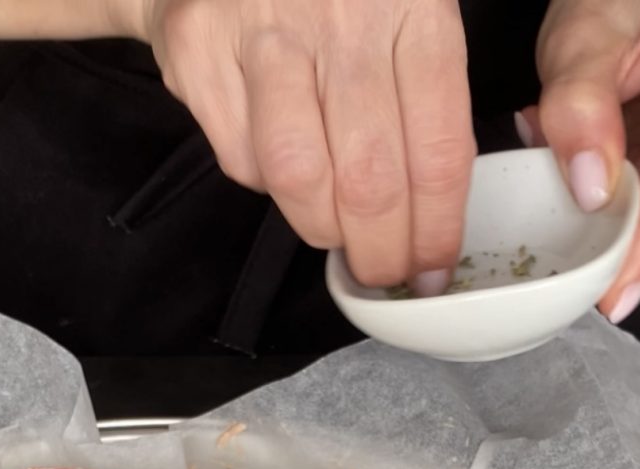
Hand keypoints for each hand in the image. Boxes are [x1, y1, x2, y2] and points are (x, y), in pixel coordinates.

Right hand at [140, 0, 475, 291]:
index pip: (438, 151)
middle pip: (369, 180)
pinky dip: (267, 186)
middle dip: (379, 251)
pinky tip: (283, 165)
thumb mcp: (403, 17)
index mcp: (412, 8)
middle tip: (381, 272)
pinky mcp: (201, 52)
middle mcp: (340, 16)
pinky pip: (242, 160)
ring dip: (321, 229)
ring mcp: (263, 33)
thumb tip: (432, 218)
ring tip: (335, 233)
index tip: (431, 268)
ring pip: (298, 177)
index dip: (436, 230)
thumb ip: (425, 102)